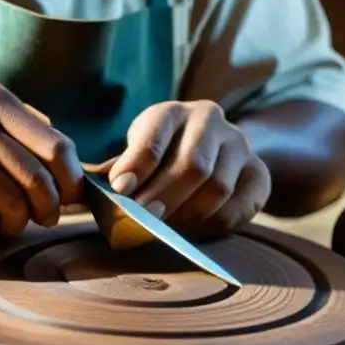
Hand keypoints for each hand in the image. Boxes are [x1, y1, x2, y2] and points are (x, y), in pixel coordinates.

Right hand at [0, 81, 83, 239]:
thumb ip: (25, 128)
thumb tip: (72, 166)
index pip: (56, 147)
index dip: (70, 179)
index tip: (68, 195)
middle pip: (36, 179)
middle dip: (48, 208)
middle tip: (44, 217)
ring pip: (11, 204)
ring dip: (15, 223)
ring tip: (7, 221)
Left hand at [106, 100, 270, 238]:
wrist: (218, 150)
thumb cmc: (163, 155)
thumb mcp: (138, 152)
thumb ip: (116, 170)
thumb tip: (84, 190)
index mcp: (172, 112)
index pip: (156, 134)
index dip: (137, 163)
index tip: (120, 191)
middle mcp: (210, 121)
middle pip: (192, 163)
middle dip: (164, 196)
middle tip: (143, 221)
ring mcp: (240, 145)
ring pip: (218, 187)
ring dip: (188, 214)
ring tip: (165, 231)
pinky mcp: (259, 173)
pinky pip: (240, 206)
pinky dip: (214, 224)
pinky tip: (193, 233)